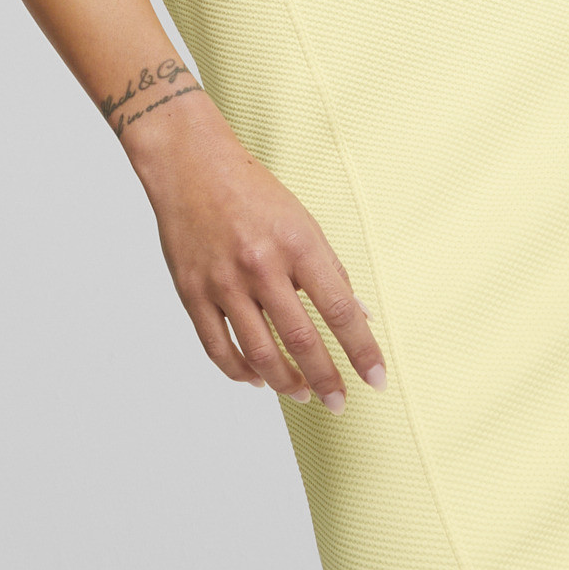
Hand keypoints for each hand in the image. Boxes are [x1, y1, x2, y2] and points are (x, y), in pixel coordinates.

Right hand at [136, 105, 387, 410]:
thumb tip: (360, 316)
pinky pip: (219, 348)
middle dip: (326, 380)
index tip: (377, 380)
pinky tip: (258, 378)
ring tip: (302, 394)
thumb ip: (330, 271)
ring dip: (286, 383)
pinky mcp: (192, 292)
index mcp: (297, 243)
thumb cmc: (252, 192)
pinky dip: (241, 372)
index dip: (362, 350)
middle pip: (301, 340)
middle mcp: (261, 265)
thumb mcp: (302, 221)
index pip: (339, 310)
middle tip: (339, 403)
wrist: (191, 166)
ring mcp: (223, 282)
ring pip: (260, 353)